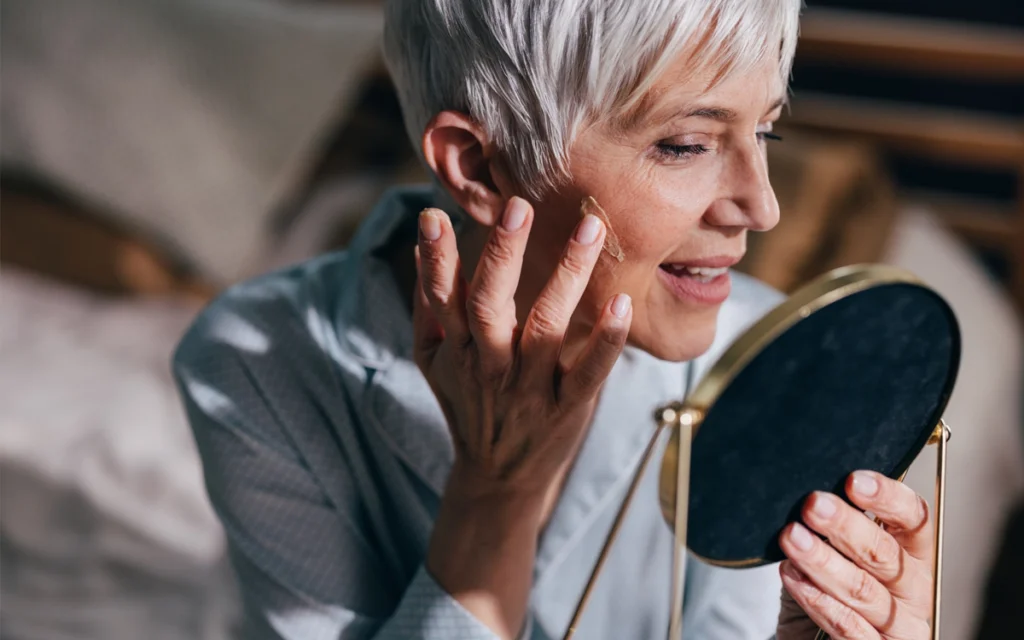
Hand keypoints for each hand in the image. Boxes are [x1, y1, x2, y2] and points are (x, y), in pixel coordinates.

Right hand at [413, 196, 631, 499]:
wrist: (499, 477)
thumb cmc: (469, 404)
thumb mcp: (434, 361)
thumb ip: (429, 306)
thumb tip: (421, 245)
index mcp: (455, 350)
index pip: (440, 298)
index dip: (435, 258)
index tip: (435, 214)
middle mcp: (489, 366)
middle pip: (489, 306)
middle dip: (502, 256)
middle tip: (518, 207)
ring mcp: (529, 388)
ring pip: (545, 328)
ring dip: (567, 276)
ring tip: (589, 229)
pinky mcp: (568, 407)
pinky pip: (589, 372)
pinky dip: (605, 339)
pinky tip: (621, 302)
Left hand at [776, 471, 933, 639]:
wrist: (814, 639)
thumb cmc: (829, 589)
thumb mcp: (836, 552)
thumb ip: (833, 526)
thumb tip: (812, 492)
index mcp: (913, 554)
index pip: (914, 519)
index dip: (888, 498)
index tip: (853, 481)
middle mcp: (914, 589)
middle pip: (885, 553)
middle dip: (846, 525)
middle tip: (813, 504)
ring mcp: (899, 625)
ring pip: (863, 590)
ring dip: (823, 561)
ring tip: (792, 537)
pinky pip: (848, 627)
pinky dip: (819, 601)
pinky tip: (792, 576)